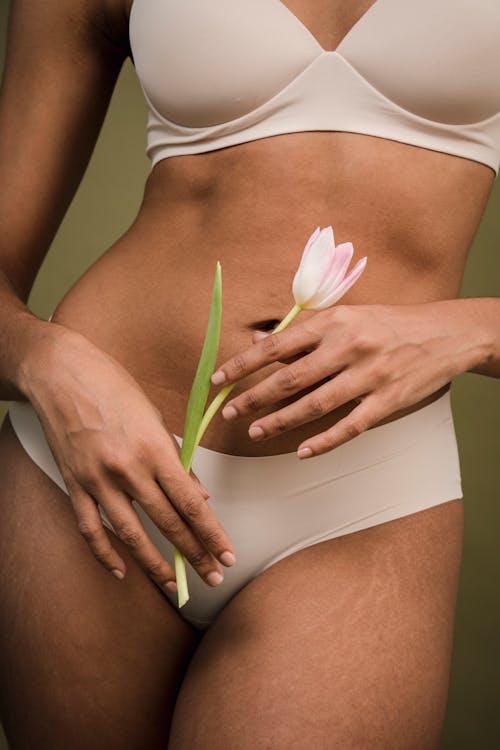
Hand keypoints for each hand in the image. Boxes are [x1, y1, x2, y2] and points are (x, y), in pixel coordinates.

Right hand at [21, 323, 235, 589]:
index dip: (212, 534)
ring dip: (157, 565)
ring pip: (131, 535)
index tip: (227, 555)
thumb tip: (200, 495)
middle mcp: (127, 469)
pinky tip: (122, 571)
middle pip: (168, 523)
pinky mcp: (74, 484)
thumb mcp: (156, 417)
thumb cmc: (115, 387)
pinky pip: (91, 529)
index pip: (191, 503)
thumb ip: (178, 459)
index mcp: (154, 448)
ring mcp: (97, 479)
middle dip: (195, 554)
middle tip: (214, 577)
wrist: (61, 373)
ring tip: (177, 587)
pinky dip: (106, 554)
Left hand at [211, 300, 481, 456]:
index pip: (277, 345)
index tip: (219, 380)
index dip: (243, 364)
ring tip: (255, 432)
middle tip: (229, 413)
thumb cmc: (387, 323)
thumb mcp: (346, 315)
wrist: (443, 334)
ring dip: (280, 421)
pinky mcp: (388, 400)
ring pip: (314, 405)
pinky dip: (324, 441)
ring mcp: (369, 375)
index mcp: (334, 321)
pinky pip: (350, 426)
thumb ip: (305, 331)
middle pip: (290, 378)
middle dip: (254, 397)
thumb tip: (260, 340)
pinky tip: (302, 451)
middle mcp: (348, 346)